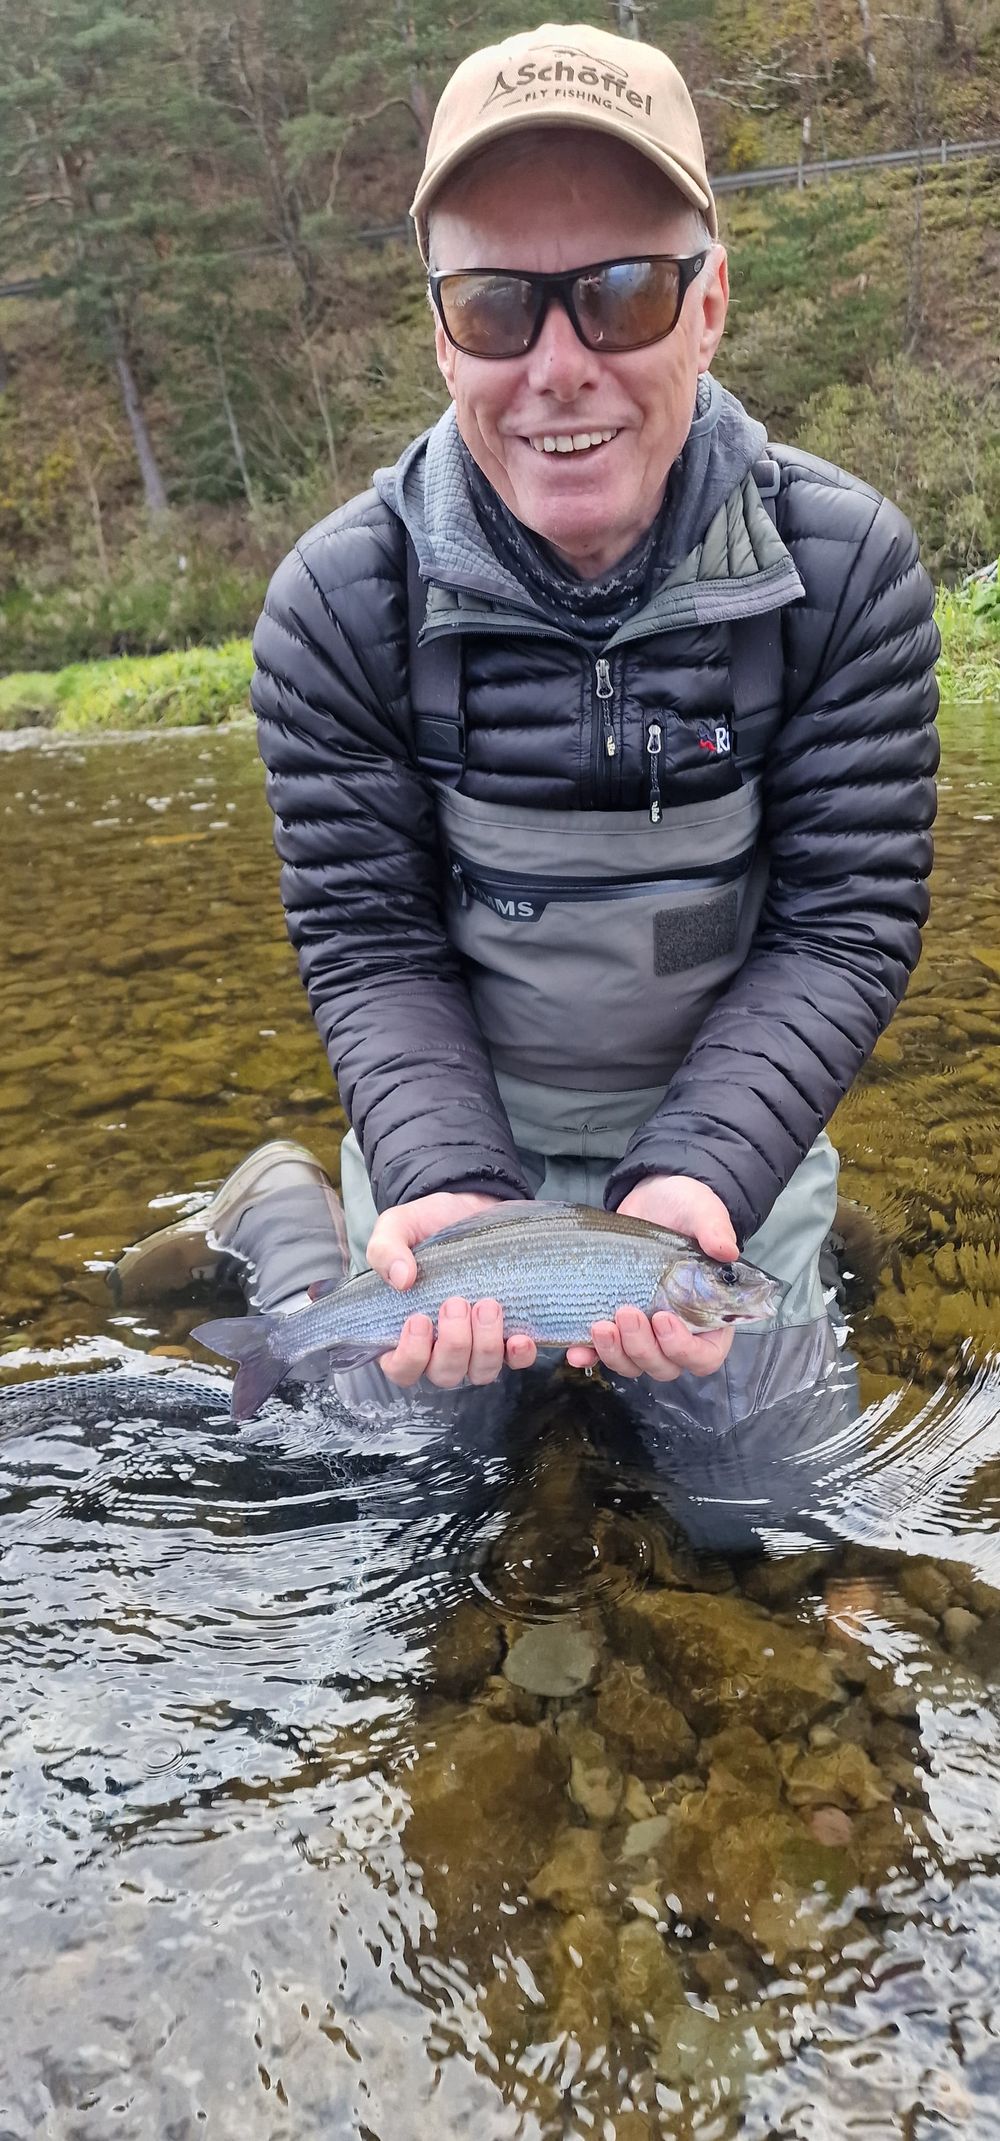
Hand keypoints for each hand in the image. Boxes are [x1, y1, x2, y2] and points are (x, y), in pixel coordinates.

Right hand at [366, 1191, 537, 1387]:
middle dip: (453, 1344)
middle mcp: (439, 1347)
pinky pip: (516, 1362)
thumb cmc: (426, 1226)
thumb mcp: (397, 1228)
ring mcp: (476, 1345)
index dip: (410, 1356)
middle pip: (444, 1373)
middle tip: (456, 1302)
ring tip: (488, 1305)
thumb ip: (385, 1250)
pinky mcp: (506, 1334)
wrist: (468, 1207)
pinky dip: (518, 1355)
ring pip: (480, 1372)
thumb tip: (401, 1279)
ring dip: (484, 1345)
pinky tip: (519, 1337)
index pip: (401, 1368)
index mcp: (404, 1332)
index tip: (418, 1319)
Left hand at [565, 1174, 738, 1382]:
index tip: (663, 1318)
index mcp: (710, 1317)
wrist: (651, 1200)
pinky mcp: (615, 1325)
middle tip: (626, 1312)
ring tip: (600, 1324)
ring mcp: (644, 1333)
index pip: (704, 1356)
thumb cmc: (686, 1210)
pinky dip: (589, 1355)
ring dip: (615, 1353)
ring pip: (632, 1364)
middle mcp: (678, 1333)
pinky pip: (602, 1354)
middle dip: (642, 1348)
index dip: (684, 1349)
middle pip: (664, 1366)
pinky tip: (575, 1349)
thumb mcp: (702, 1212)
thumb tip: (726, 1249)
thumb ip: (715, 1230)